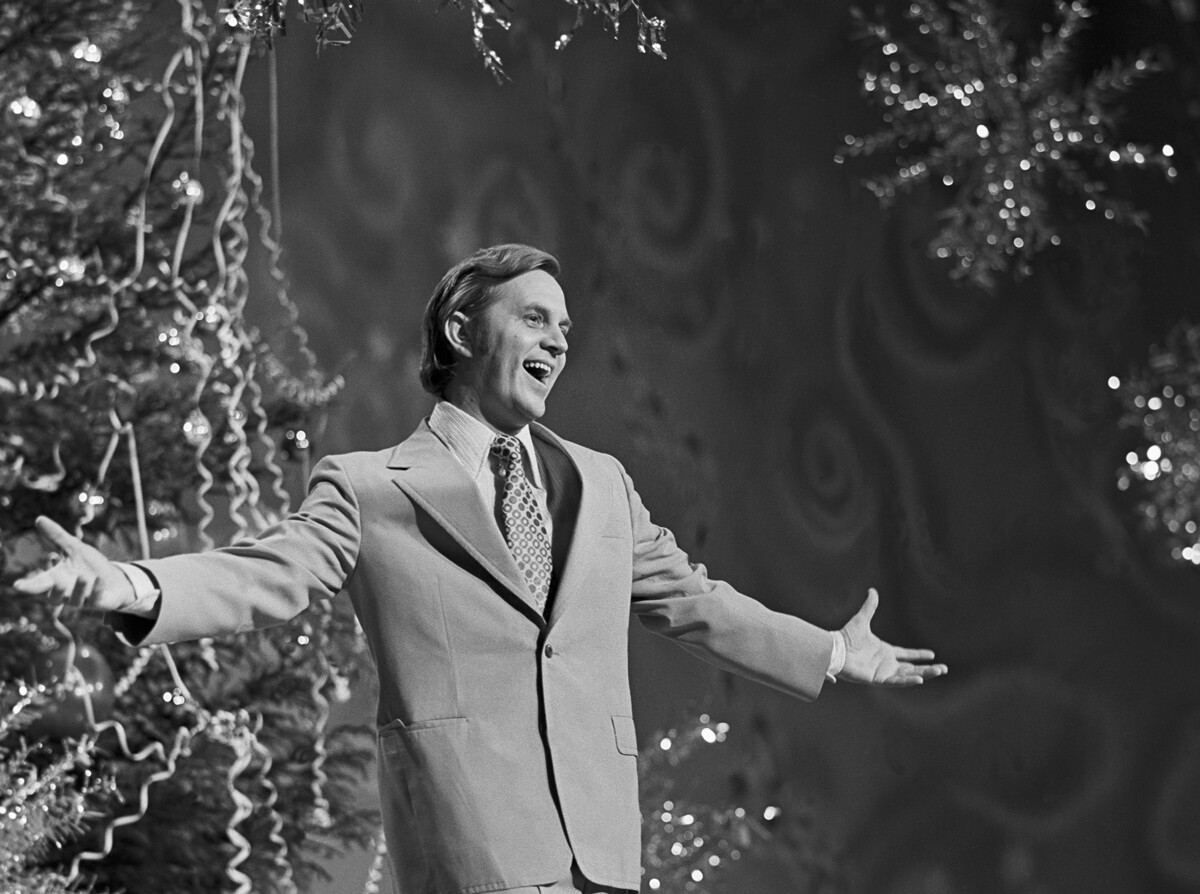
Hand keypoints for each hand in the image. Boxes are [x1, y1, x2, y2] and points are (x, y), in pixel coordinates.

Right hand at [11, 516, 134, 611]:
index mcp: (57, 579)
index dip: (28, 586)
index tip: (17, 585)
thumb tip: (39, 519)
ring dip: (79, 588)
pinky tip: (100, 580)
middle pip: (53, 598)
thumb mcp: (74, 548)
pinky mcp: (98, 602)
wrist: (116, 580)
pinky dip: (97, 591)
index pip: (39, 584)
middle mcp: (67, 593)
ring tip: (84, 576)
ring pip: (75, 600)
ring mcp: (83, 599)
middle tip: (55, 578)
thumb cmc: (90, 565)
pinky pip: (96, 599)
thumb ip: (57, 537)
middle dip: (53, 590)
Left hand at [837, 587, 946, 686]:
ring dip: (924, 674)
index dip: (919, 654)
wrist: (835, 649)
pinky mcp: (878, 679)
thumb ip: (869, 607)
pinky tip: (920, 679)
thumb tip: (872, 590)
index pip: (907, 654)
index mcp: (885, 651)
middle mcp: (886, 663)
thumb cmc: (846, 637)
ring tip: (939, 671)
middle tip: (944, 669)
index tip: (933, 654)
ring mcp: (883, 672)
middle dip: (929, 669)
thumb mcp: (862, 620)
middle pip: (912, 667)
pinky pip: (896, 681)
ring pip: (908, 675)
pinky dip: (908, 681)